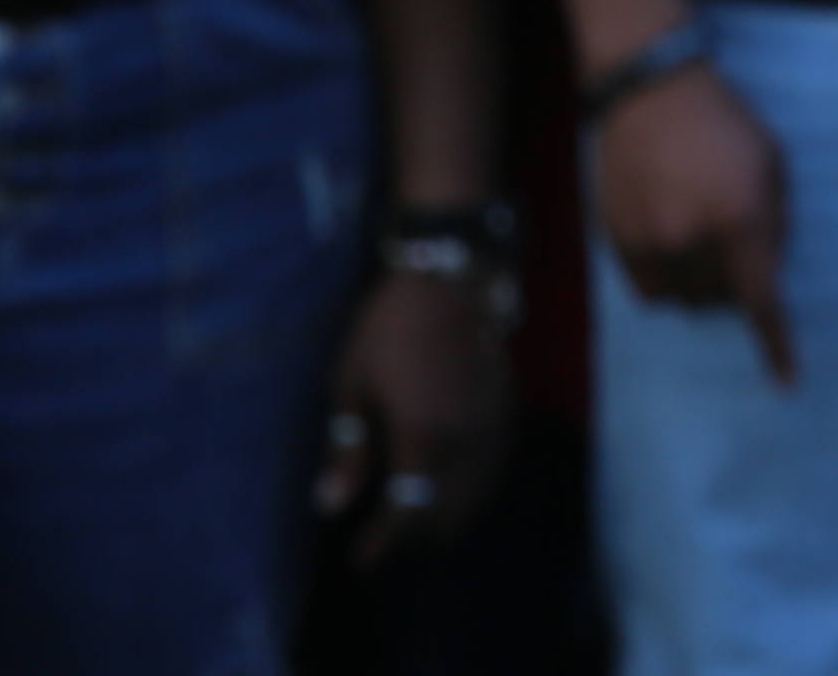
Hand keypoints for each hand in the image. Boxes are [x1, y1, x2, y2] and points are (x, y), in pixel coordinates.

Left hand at [318, 272, 509, 558]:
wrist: (453, 277)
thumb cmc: (389, 329)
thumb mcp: (351, 385)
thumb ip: (346, 450)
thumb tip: (330, 506)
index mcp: (421, 435)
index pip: (407, 509)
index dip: (384, 543)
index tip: (362, 560)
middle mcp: (463, 439)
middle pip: (449, 509)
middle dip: (418, 534)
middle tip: (388, 542)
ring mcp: (491, 424)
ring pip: (480, 491)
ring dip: (451, 514)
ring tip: (422, 523)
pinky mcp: (507, 407)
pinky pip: (497, 464)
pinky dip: (478, 487)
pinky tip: (460, 485)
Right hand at [591, 62, 797, 386]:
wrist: (653, 97)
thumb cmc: (727, 126)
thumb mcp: (774, 165)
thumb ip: (776, 224)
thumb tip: (767, 272)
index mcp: (739, 221)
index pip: (761, 300)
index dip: (776, 344)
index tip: (787, 383)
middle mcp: (692, 243)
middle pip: (722, 302)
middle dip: (737, 284)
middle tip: (736, 242)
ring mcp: (650, 247)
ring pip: (684, 302)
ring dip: (701, 283)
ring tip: (701, 236)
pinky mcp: (617, 246)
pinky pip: (650, 292)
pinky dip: (668, 280)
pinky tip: (672, 241)